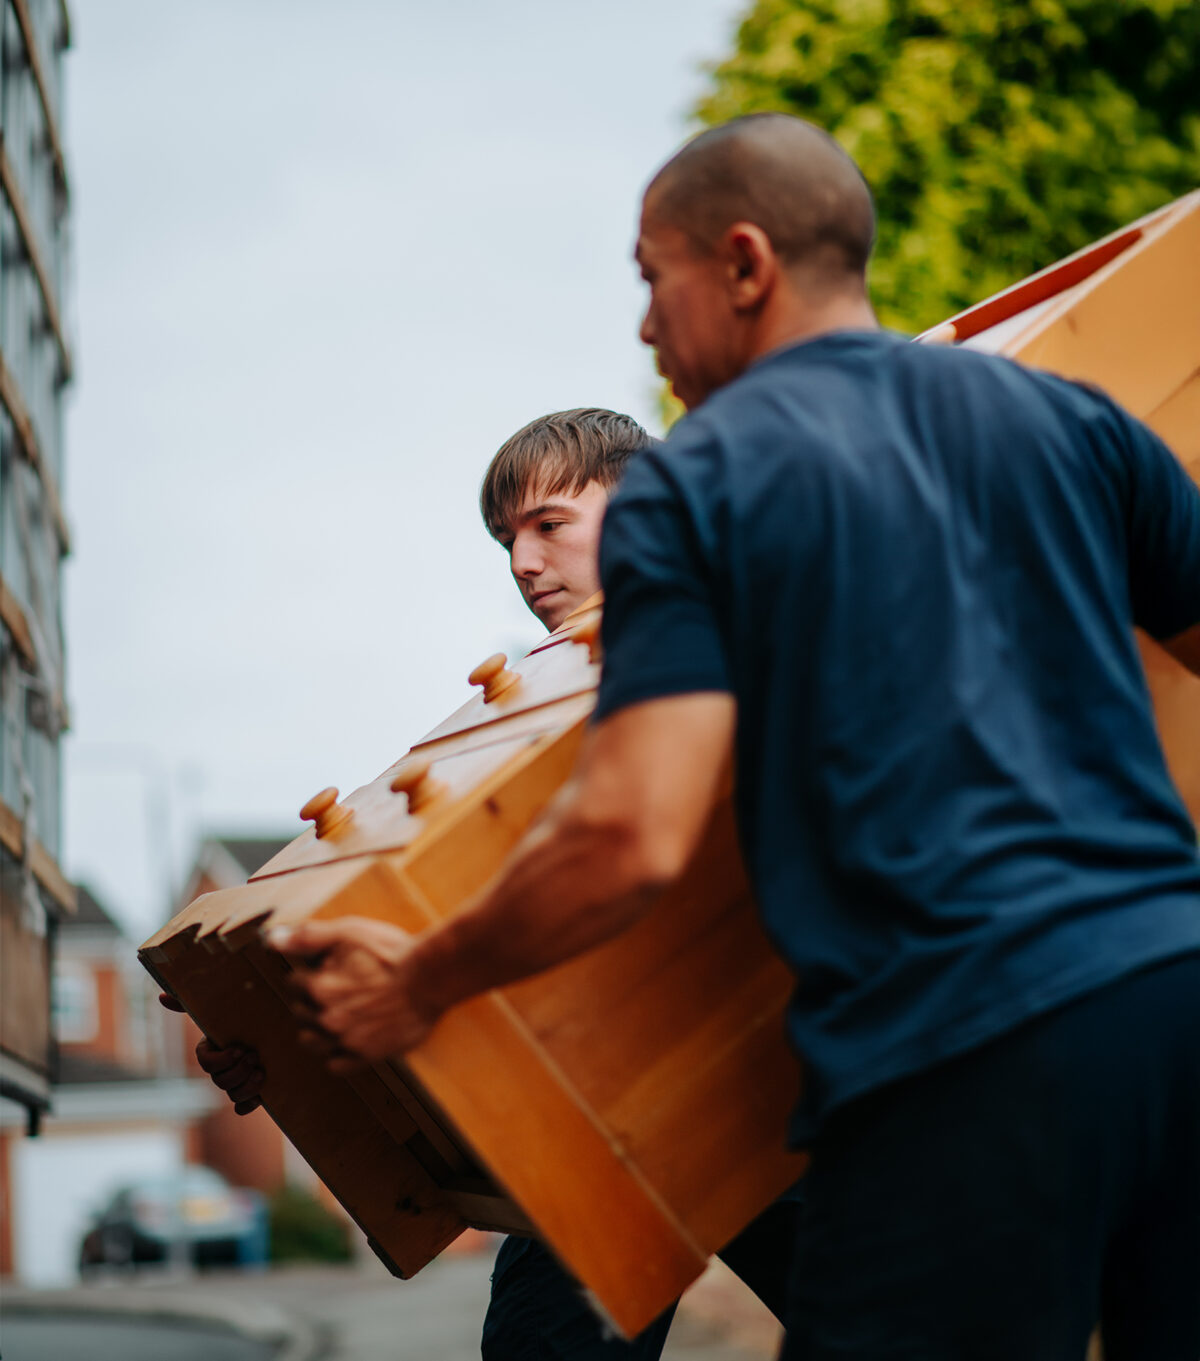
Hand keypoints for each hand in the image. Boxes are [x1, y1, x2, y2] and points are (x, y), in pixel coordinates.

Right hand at [159, 992, 263, 1114]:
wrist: (276, 1030)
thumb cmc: (244, 1017)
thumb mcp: (223, 1009)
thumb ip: (193, 1004)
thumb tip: (162, 996)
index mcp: (212, 1050)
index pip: (206, 1062)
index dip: (221, 1060)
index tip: (239, 1049)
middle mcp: (221, 1069)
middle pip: (219, 1081)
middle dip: (237, 1071)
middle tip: (254, 1056)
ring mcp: (235, 1082)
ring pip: (231, 1095)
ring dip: (246, 1087)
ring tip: (261, 1072)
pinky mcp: (250, 1093)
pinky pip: (241, 1107)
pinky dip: (249, 1104)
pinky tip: (260, 1096)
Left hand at [268, 917, 439, 1072]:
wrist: (432, 977)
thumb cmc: (392, 952)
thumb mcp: (349, 932)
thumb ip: (308, 937)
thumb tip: (272, 939)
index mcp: (318, 988)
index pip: (294, 983)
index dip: (308, 973)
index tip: (323, 969)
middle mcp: (326, 1018)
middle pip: (300, 1013)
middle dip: (311, 1001)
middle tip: (334, 990)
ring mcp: (346, 1040)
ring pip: (311, 1042)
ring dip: (318, 1029)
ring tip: (336, 1015)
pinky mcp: (366, 1055)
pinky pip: (336, 1065)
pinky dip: (337, 1054)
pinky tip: (348, 1038)